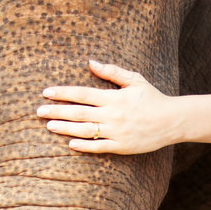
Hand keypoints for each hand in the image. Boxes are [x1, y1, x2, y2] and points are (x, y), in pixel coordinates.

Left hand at [37, 60, 179, 154]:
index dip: (63, 93)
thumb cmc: (152, 98)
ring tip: (49, 126)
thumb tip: (90, 62)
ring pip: (85, 130)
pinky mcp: (121, 146)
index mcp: (114, 97)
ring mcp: (116, 132)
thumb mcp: (135, 80)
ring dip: (65, 128)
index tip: (46, 92)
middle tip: (38, 111)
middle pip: (79, 112)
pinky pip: (99, 147)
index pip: (82, 94)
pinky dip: (84, 146)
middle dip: (57, 111)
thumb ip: (112, 71)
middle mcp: (112, 115)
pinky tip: (70, 144)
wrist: (172, 121)